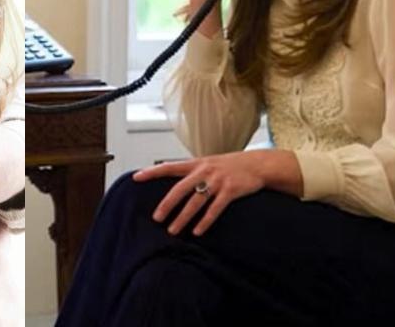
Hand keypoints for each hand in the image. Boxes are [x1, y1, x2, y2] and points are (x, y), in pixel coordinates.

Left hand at [133, 150, 270, 236]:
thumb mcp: (208, 163)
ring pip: (195, 202)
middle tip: (156, 218)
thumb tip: (172, 182)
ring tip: (173, 230)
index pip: (169, 166)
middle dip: (167, 205)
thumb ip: (192, 172)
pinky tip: (198, 231)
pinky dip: (205, 221)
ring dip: (183, 218)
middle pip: (180, 189)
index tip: (136, 177)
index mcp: (196, 164)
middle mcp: (204, 171)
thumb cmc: (229, 165)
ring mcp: (217, 181)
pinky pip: (215, 209)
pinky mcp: (230, 191)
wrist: (257, 164)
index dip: (152, 172)